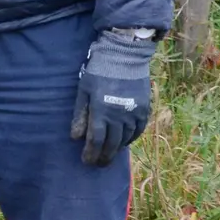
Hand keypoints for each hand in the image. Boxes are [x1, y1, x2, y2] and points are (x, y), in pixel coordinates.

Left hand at [70, 30, 154, 165]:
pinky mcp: (144, 110)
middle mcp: (119, 117)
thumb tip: (75, 137)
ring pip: (125, 140)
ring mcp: (134, 114)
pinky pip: (138, 131)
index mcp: (101, 112)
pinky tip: (123, 142)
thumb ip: (80, 114)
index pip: (96, 141)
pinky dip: (130, 139)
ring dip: (116, 149)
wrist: (124, 55)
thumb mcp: (84, 91)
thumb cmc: (99, 71)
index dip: (91, 154)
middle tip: (98, 164)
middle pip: (111, 145)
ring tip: (109, 154)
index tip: (86, 161)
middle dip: (103, 157)